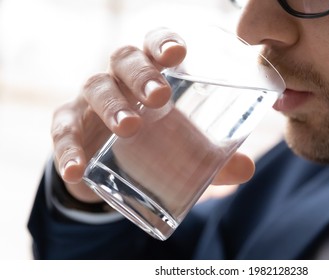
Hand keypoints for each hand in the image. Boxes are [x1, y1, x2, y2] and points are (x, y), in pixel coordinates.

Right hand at [51, 28, 254, 202]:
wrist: (113, 169)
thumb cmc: (154, 143)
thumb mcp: (184, 150)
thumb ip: (214, 159)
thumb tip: (247, 168)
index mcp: (151, 75)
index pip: (155, 46)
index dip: (164, 43)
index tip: (178, 53)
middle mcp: (120, 80)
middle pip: (125, 59)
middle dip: (142, 73)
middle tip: (161, 95)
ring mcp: (91, 101)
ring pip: (96, 87)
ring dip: (112, 105)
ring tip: (130, 126)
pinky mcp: (69, 126)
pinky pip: (63, 131)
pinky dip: (68, 149)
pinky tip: (77, 168)